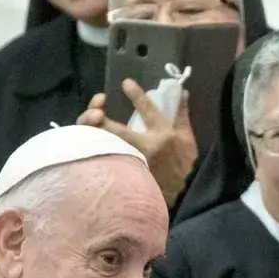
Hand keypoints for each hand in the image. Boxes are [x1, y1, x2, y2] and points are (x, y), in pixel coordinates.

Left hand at [77, 83, 198, 204]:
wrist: (176, 195)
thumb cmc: (182, 166)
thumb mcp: (188, 141)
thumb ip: (182, 116)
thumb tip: (182, 92)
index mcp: (163, 136)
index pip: (148, 110)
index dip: (136, 95)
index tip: (126, 83)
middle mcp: (145, 147)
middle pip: (115, 129)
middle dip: (99, 116)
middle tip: (97, 106)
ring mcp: (131, 161)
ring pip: (104, 143)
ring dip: (93, 129)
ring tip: (91, 120)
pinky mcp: (121, 172)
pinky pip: (102, 155)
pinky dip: (94, 144)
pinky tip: (90, 136)